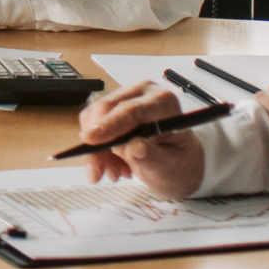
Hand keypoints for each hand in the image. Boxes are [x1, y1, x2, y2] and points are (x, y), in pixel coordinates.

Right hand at [75, 80, 211, 196]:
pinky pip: (91, 127)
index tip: (91, 140)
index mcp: (163, 103)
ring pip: (94, 119)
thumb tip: (135, 148)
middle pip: (106, 110)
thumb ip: (153, 158)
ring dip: (96, 151)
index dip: (110, 124)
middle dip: (97, 144)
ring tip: (114, 173)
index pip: (132, 110)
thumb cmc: (178, 164)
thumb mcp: (169, 169)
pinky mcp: (111, 109)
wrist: (176, 164)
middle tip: (96, 173)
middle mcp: (142, 95)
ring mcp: (125, 100)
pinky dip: (96, 150)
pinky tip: (113, 165)